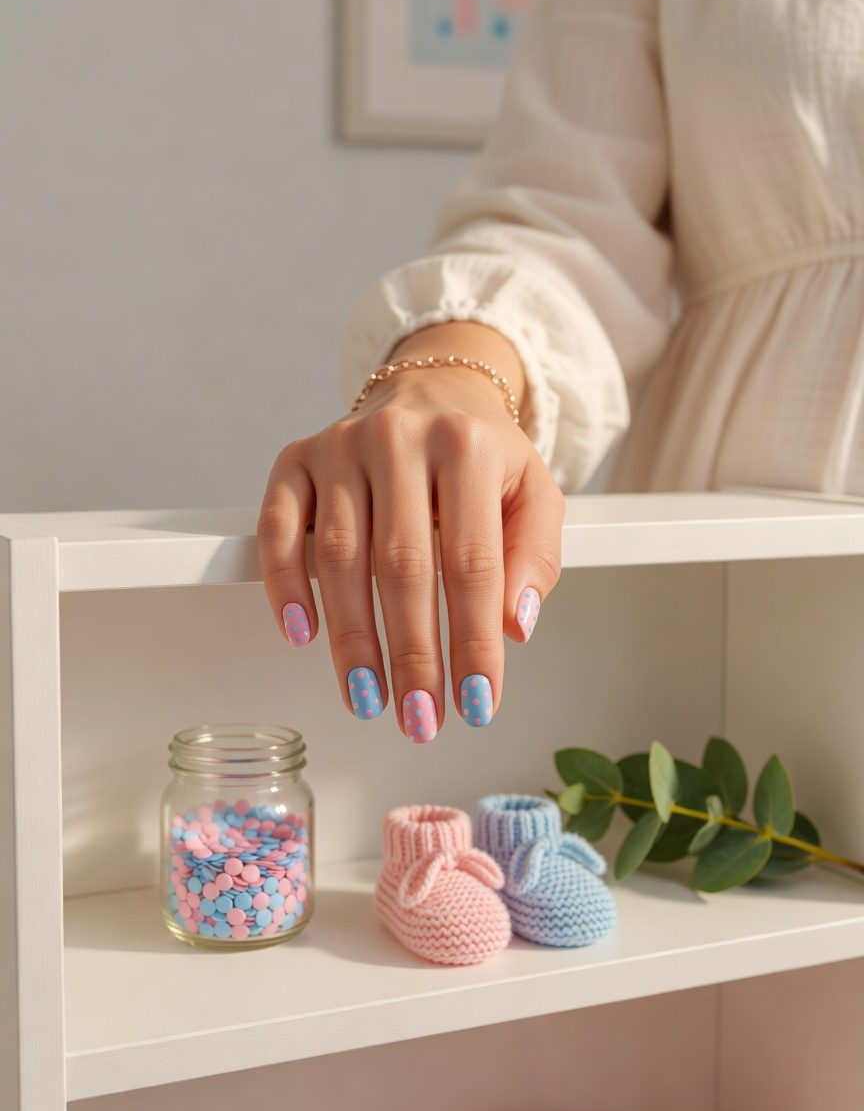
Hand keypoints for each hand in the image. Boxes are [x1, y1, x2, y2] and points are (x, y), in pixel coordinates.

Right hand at [256, 322, 565, 741]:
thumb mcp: (534, 495)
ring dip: (351, 640)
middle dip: (412, 655)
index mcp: (466, 447)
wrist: (432, 392)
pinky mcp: (296, 458)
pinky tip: (303, 634)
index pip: (472, 563)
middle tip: (419, 718)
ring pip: (338, 556)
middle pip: (402, 566)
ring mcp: (340, 446)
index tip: (477, 702)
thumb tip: (514, 625)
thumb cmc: (482, 457)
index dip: (473, 641)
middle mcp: (399, 440)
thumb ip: (534, 558)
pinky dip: (284, 583)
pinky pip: (279, 527)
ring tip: (367, 698)